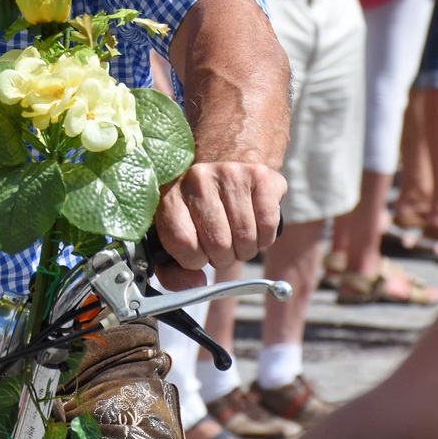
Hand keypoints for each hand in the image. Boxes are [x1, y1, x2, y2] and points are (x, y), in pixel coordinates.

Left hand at [152, 160, 285, 273]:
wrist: (226, 154)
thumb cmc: (198, 204)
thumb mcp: (174, 231)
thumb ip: (172, 270)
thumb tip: (197, 284)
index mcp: (169, 194)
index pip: (182, 243)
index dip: (194, 259)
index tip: (197, 254)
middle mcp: (197, 179)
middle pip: (218, 244)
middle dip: (222, 257)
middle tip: (221, 245)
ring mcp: (231, 174)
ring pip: (245, 239)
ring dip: (244, 249)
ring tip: (236, 236)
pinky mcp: (261, 176)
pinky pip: (268, 227)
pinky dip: (264, 238)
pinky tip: (254, 227)